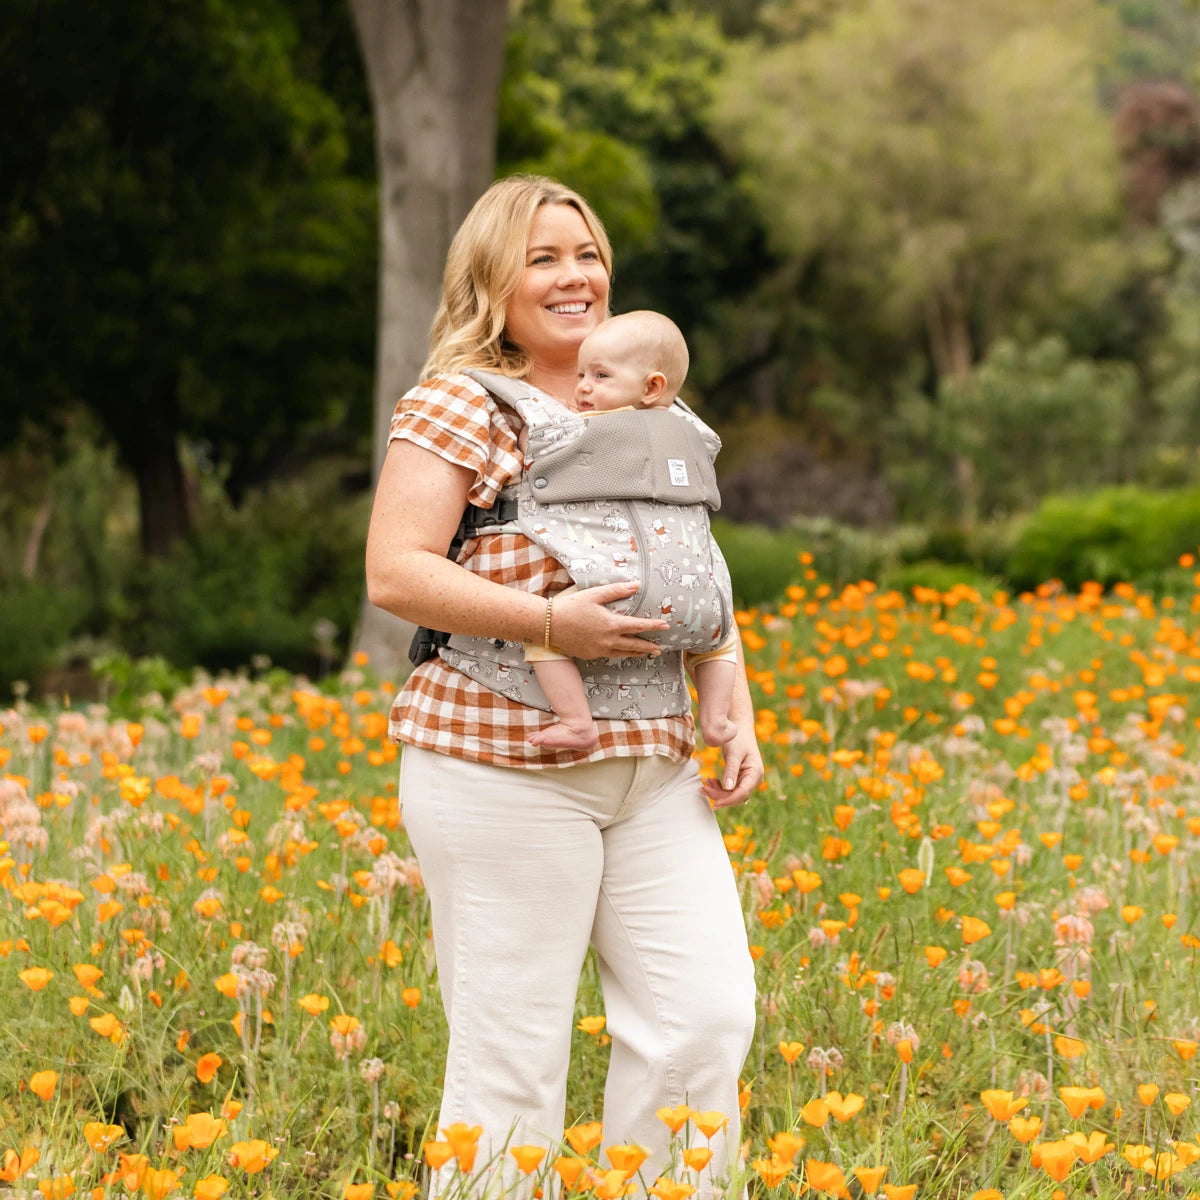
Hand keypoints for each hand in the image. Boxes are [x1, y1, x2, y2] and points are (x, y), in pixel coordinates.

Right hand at [548, 581, 669, 658]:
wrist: (548, 625)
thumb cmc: (571, 606)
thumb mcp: (594, 594)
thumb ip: (617, 591)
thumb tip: (636, 585)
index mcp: (611, 624)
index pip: (638, 626)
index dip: (653, 626)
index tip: (665, 626)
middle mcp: (608, 640)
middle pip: (634, 645)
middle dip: (648, 647)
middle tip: (659, 649)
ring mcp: (599, 650)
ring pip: (622, 653)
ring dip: (635, 652)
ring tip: (644, 653)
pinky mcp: (590, 655)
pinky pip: (608, 654)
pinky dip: (617, 653)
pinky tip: (619, 650)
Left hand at [700, 724, 763, 808]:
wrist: (739, 729)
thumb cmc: (738, 739)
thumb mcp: (733, 754)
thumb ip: (731, 771)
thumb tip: (727, 788)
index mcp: (756, 774)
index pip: (743, 793)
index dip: (729, 800)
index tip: (715, 804)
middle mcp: (754, 780)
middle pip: (737, 796)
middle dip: (719, 796)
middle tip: (702, 789)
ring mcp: (747, 780)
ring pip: (732, 794)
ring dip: (717, 792)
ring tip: (704, 784)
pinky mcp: (740, 779)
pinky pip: (730, 789)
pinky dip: (719, 787)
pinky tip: (709, 781)